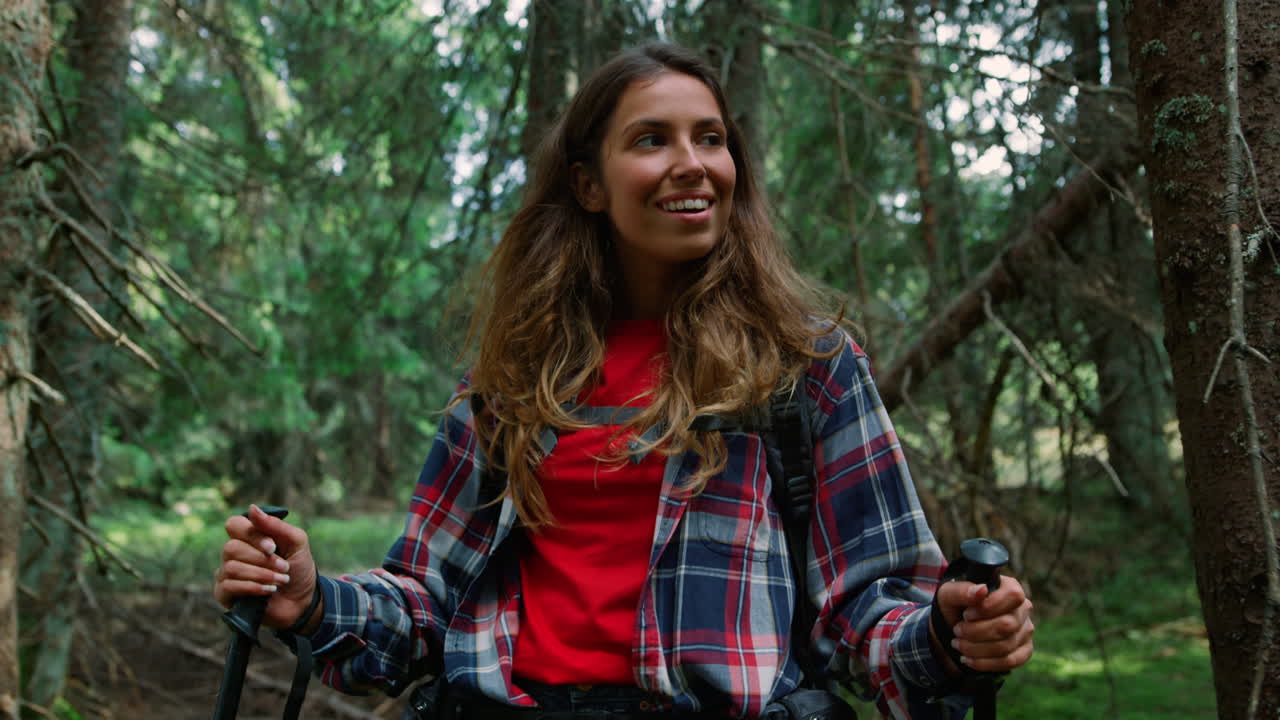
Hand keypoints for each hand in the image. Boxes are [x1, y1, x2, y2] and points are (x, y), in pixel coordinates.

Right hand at [213, 504, 319, 630]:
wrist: (303, 600)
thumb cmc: (298, 568)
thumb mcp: (296, 542)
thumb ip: (276, 525)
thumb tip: (252, 508)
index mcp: (248, 537)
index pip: (234, 525)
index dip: (252, 535)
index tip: (273, 547)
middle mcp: (233, 553)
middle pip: (231, 548)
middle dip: (261, 559)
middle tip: (284, 568)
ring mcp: (226, 573)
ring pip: (231, 567)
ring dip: (261, 574)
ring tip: (280, 581)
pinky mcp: (225, 594)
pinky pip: (228, 586)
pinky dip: (253, 587)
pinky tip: (269, 591)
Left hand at [931, 575, 1033, 673]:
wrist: (953, 628)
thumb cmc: (954, 606)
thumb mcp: (949, 594)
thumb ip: (962, 590)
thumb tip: (981, 590)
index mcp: (1009, 587)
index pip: (1013, 595)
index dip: (989, 607)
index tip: (966, 614)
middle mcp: (1023, 608)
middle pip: (1007, 625)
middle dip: (976, 631)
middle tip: (957, 631)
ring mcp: (1026, 630)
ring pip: (1006, 645)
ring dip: (976, 648)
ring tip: (958, 644)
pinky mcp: (1024, 650)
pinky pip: (1010, 661)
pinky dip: (984, 663)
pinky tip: (968, 659)